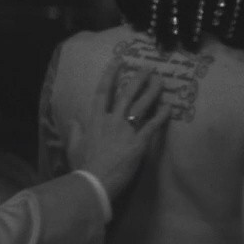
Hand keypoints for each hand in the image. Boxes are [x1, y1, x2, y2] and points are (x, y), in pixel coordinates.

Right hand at [66, 62, 170, 202]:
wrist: (94, 181)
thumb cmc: (83, 166)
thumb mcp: (73, 147)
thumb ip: (75, 132)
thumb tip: (74, 120)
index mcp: (94, 120)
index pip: (103, 93)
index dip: (110, 75)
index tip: (118, 62)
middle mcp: (112, 120)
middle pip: (127, 94)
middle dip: (138, 79)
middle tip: (148, 68)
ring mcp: (126, 130)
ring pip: (141, 105)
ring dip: (152, 92)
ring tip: (161, 81)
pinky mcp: (139, 143)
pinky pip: (152, 125)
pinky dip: (161, 115)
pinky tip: (169, 107)